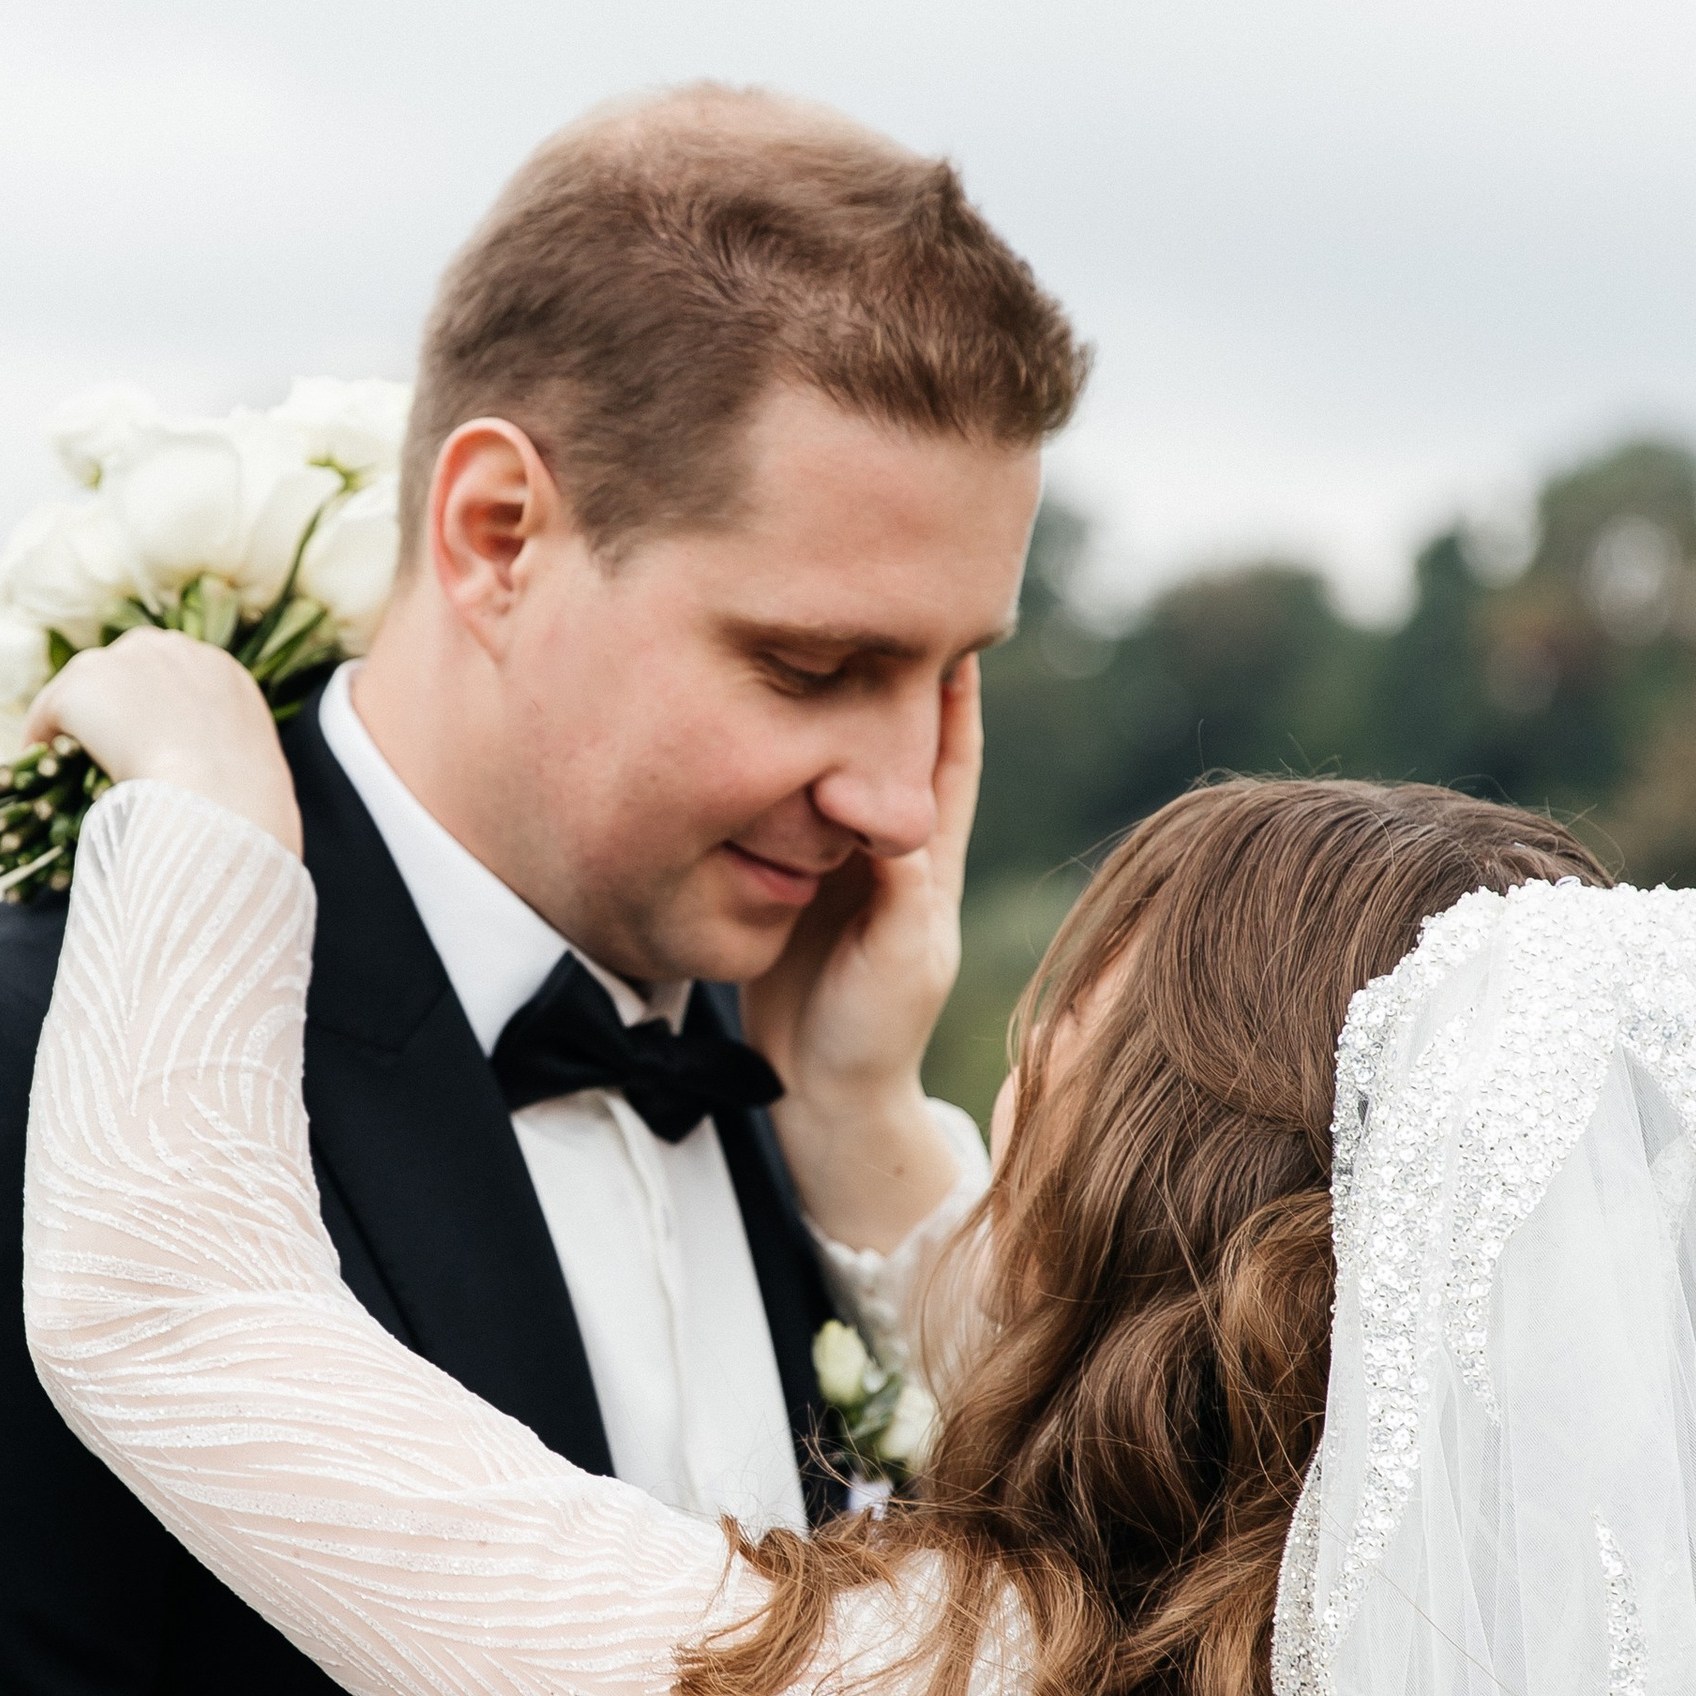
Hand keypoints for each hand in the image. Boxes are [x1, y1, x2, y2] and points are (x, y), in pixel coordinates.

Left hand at [27, 629, 302, 859]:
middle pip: (123, 667)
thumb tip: (218, 786)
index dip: (151, 707)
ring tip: (62, 759)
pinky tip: (38, 766)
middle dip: (111, 703)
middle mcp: (172, 649)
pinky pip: (49, 711)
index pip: (172, 672)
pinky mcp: (83, 685)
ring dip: (76, 720)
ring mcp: (125, 662)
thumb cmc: (245, 807)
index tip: (140, 737)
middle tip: (100, 746)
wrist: (220, 803)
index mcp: (222, 670)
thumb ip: (227, 760)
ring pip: (84, 686)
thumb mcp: (252, 773)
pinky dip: (41, 736)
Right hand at [743, 660, 980, 1255]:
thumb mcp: (901, 957)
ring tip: (795, 641)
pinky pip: (775, 808)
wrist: (826, 1095)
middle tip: (860, 600)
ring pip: (825, 767)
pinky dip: (768, 765)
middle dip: (877, 676)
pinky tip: (745, 723)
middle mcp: (880, 850)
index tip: (946, 615)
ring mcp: (829, 864)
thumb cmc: (877, 1034)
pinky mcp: (782, 880)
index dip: (950, 688)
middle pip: (884, 743)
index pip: (947, 756)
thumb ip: (899, 889)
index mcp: (926, 859)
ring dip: (814, 712)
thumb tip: (890, 808)